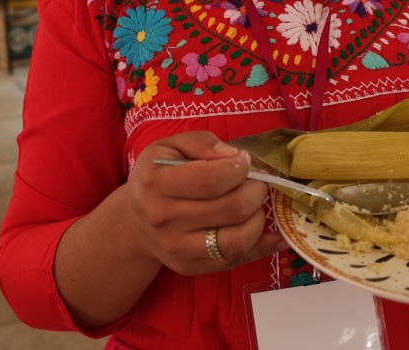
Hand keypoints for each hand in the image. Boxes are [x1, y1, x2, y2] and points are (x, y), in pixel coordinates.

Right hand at [125, 131, 287, 275]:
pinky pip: (237, 260)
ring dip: (259, 218)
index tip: (244, 161)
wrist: (136, 221)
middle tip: (258, 181)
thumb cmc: (157, 176)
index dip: (239, 168)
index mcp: (156, 183)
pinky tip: (273, 233)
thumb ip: (201, 142)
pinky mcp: (190, 267)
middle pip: (231, 208)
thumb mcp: (169, 147)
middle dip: (256, 190)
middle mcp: (164, 219)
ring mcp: (177, 248)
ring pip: (237, 240)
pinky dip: (262, 246)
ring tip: (255, 204)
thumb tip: (234, 155)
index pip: (212, 179)